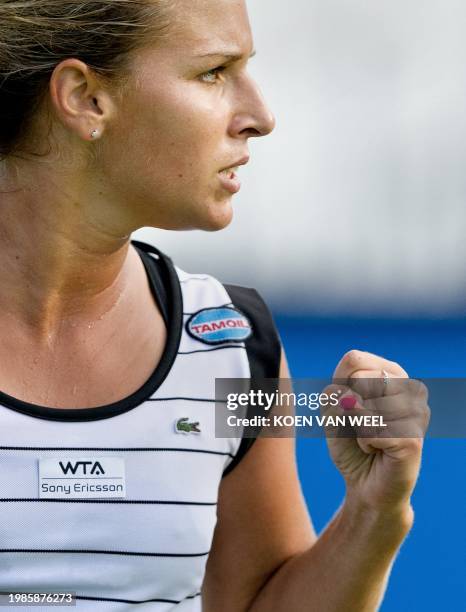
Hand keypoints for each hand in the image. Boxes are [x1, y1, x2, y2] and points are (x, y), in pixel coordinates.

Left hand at [322, 350, 429, 516]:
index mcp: (392, 373)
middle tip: (363, 426)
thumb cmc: (350, 442)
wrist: (366, 484)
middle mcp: (411, 387)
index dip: (339, 385)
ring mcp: (417, 411)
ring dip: (357, 428)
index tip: (350, 405)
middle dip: (349, 408)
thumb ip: (333, 396)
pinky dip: (364, 443)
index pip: (354, 359)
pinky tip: (378, 450)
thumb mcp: (331, 412)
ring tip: (372, 439)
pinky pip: (371, 431)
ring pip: (364, 406)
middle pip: (359, 380)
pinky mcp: (414, 437)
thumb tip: (351, 399)